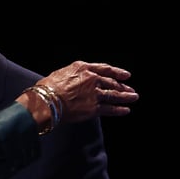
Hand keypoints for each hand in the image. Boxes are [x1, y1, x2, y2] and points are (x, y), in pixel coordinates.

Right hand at [18, 61, 138, 128]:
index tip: (125, 75)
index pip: (105, 69)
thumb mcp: (61, 73)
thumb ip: (73, 75)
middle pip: (112, 82)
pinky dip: (119, 110)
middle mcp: (92, 79)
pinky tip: (126, 110)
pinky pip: (110, 109)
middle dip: (123, 86)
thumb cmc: (47, 87)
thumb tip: (75, 80)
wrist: (45, 100)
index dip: (117, 72)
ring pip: (115, 95)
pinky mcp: (94, 108)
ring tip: (133, 98)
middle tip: (131, 89)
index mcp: (84, 68)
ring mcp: (94, 94)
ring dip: (126, 97)